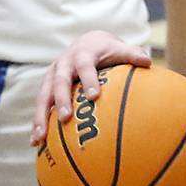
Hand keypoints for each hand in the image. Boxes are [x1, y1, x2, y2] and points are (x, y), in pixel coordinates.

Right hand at [31, 32, 151, 144]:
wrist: (87, 42)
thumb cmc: (108, 50)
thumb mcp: (120, 49)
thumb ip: (133, 54)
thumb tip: (147, 60)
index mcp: (82, 54)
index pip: (85, 65)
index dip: (89, 79)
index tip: (95, 97)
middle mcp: (63, 64)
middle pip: (59, 81)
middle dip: (62, 100)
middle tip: (66, 119)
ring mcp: (52, 75)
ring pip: (43, 95)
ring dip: (41, 116)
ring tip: (40, 138)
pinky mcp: (47, 86)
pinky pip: (41, 105)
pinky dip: (38, 122)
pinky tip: (37, 142)